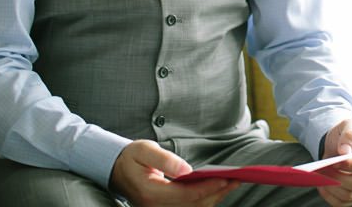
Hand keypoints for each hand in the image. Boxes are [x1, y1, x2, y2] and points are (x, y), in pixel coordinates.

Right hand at [110, 140, 239, 206]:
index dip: (208, 187)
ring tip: (231, 184)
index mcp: (151, 192)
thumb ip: (166, 160)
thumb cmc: (132, 157)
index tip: (225, 178)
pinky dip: (204, 201)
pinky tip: (216, 189)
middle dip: (217, 193)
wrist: (115, 170)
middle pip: (193, 205)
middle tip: (236, 180)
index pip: (185, 195)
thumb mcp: (145, 150)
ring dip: (213, 198)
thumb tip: (187, 170)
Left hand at [317, 119, 351, 206]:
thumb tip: (345, 152)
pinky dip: (328, 196)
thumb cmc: (346, 136)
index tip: (336, 161)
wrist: (338, 146)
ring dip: (330, 186)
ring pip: (348, 195)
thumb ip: (349, 135)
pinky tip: (320, 184)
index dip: (351, 165)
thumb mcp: (348, 126)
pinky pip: (340, 204)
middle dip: (337, 176)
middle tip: (322, 168)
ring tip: (318, 174)